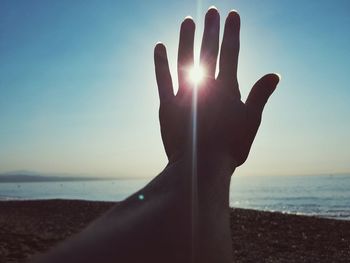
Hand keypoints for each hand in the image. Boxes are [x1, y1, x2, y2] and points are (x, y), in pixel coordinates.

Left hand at [154, 8, 278, 166]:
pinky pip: (162, 80)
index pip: (231, 54)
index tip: (233, 15)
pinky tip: (159, 46)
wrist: (200, 167)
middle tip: (213, 10)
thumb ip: (260, 96)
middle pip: (209, 52)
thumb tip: (275, 74)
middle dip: (211, 29)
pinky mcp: (167, 106)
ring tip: (187, 21)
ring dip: (186, 39)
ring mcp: (184, 95)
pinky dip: (160, 63)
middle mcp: (205, 87)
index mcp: (227, 90)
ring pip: (185, 60)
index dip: (232, 33)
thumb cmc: (229, 148)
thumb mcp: (251, 123)